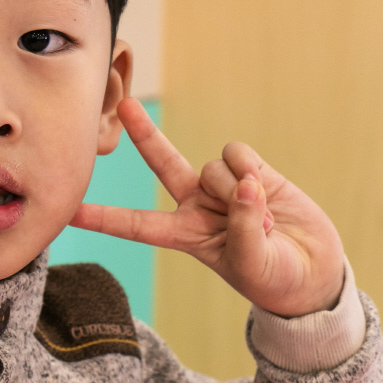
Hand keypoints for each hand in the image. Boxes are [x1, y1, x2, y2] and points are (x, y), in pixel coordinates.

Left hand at [71, 98, 346, 316]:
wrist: (314, 271)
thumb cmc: (274, 278)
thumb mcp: (252, 264)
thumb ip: (243, 228)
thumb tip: (242, 186)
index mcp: (184, 235)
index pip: (134, 225)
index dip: (102, 217)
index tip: (68, 209)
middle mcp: (196, 204)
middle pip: (162, 162)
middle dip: (144, 133)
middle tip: (122, 103)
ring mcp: (223, 185)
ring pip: (214, 166)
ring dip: (237, 190)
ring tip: (262, 219)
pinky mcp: (252, 170)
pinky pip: (238, 154)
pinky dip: (252, 171)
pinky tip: (267, 193)